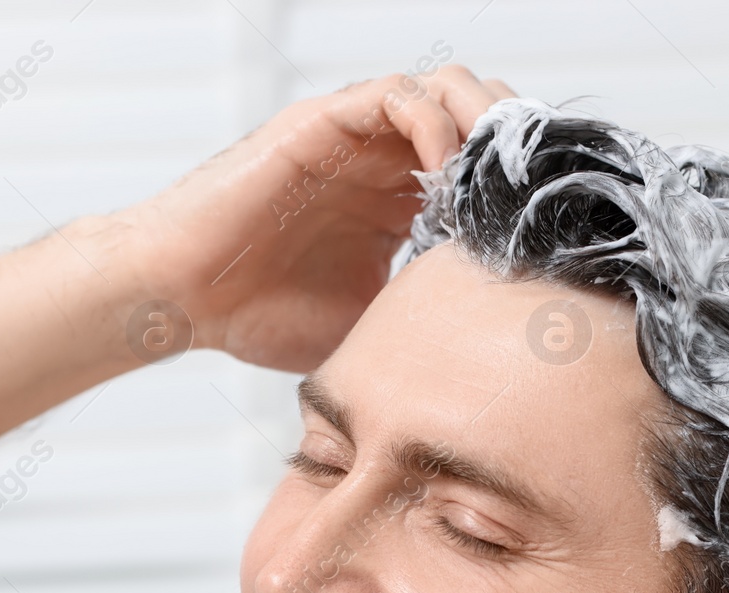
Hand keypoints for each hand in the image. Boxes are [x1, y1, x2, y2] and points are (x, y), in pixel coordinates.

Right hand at [111, 65, 514, 371]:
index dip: (515, 196)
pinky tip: (442, 173)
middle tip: (531, 197)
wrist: (183, 297)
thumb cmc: (258, 316)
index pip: (479, 178)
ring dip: (478, 127)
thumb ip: (419, 322)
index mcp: (396, 208)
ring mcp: (353, 141)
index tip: (545, 233)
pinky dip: (432, 122)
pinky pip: (395, 96)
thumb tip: (486, 361)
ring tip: (491, 180)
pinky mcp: (322, 124)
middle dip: (510, 154)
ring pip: (445, 95)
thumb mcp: (367, 330)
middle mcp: (380, 166)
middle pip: (474, 126)